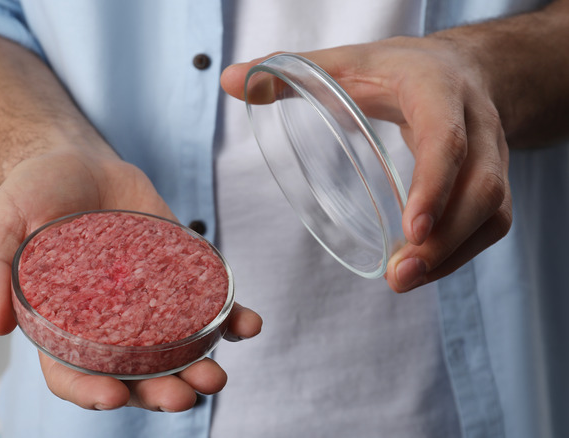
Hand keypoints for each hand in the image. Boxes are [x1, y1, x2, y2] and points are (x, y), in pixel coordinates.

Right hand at [0, 147, 261, 410]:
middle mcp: (108, 321)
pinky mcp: (178, 272)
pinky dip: (230, 318)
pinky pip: (207, 303)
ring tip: (215, 375)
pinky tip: (246, 323)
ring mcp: (147, 300)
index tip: (113, 396)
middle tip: (182, 396)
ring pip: (176, 349)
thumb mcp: (0, 225)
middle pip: (134, 373)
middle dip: (159, 392)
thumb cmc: (33, 194)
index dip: (91, 392)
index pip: (74, 374)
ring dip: (199, 367)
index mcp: (62, 323)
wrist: (77, 159)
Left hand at [221, 35, 511, 291]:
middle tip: (399, 275)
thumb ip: (288, 71)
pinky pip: (489, 225)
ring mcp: (492, 155)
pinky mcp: (491, 182)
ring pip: (492, 211)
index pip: (447, 136)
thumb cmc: (398, 69)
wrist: (465, 68)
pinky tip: (419, 273)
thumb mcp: (346, 60)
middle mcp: (475, 123)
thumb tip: (228, 79)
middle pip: (482, 185)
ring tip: (403, 282)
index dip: (435, 182)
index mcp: (437, 89)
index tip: (411, 229)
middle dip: (445, 236)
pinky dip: (457, 255)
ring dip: (451, 254)